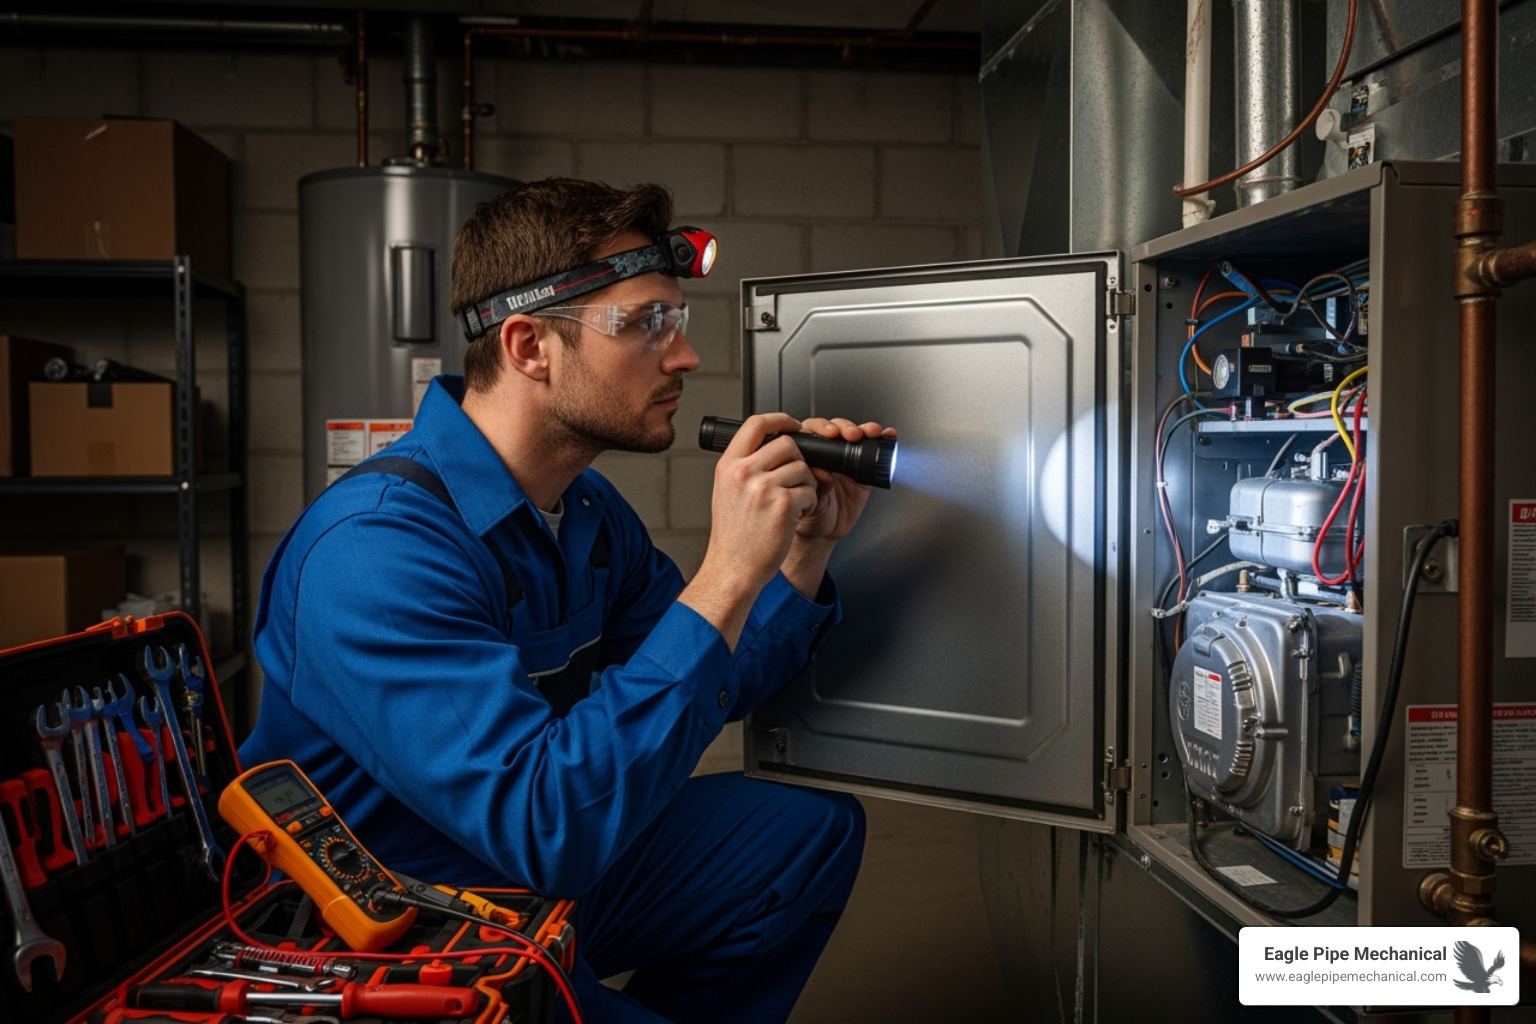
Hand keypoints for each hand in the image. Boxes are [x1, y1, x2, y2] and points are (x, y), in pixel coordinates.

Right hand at [680, 414, 818, 647]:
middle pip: (787, 443)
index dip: (780, 419)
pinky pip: (810, 490)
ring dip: (805, 484)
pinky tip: (792, 516)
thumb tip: (772, 446)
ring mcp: (763, 487)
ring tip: (790, 503)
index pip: (756, 424)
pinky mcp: (784, 504)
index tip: (792, 425)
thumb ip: (745, 466)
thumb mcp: (727, 492)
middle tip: (794, 479)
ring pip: (803, 468)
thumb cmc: (734, 536)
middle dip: (799, 459)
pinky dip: (808, 503)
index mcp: (728, 466)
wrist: (734, 568)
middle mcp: (743, 472)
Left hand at [793, 418, 897, 544]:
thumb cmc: (806, 512)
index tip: (830, 433)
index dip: (822, 427)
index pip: (813, 430)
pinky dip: (883, 441)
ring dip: (866, 430)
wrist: (822, 532)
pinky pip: (874, 453)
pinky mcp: (864, 471)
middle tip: (852, 435)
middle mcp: (827, 454)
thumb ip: (812, 482)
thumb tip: (822, 470)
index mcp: (809, 454)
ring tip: (871, 432)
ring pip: (856, 436)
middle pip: (837, 428)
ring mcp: (847, 460)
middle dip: (846, 428)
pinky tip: (887, 435)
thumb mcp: (804, 495)